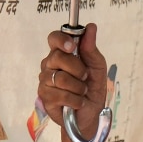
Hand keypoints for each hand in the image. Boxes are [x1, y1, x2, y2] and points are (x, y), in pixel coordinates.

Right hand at [38, 23, 107, 138]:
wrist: (90, 115)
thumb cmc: (92, 88)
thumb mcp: (98, 68)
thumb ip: (91, 49)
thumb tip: (91, 26)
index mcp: (62, 53)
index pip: (53, 38)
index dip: (61, 40)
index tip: (72, 46)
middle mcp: (50, 64)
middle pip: (57, 57)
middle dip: (77, 69)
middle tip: (84, 77)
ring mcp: (45, 80)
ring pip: (60, 78)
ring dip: (78, 87)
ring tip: (82, 92)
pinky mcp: (44, 97)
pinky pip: (60, 94)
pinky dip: (75, 100)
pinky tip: (78, 102)